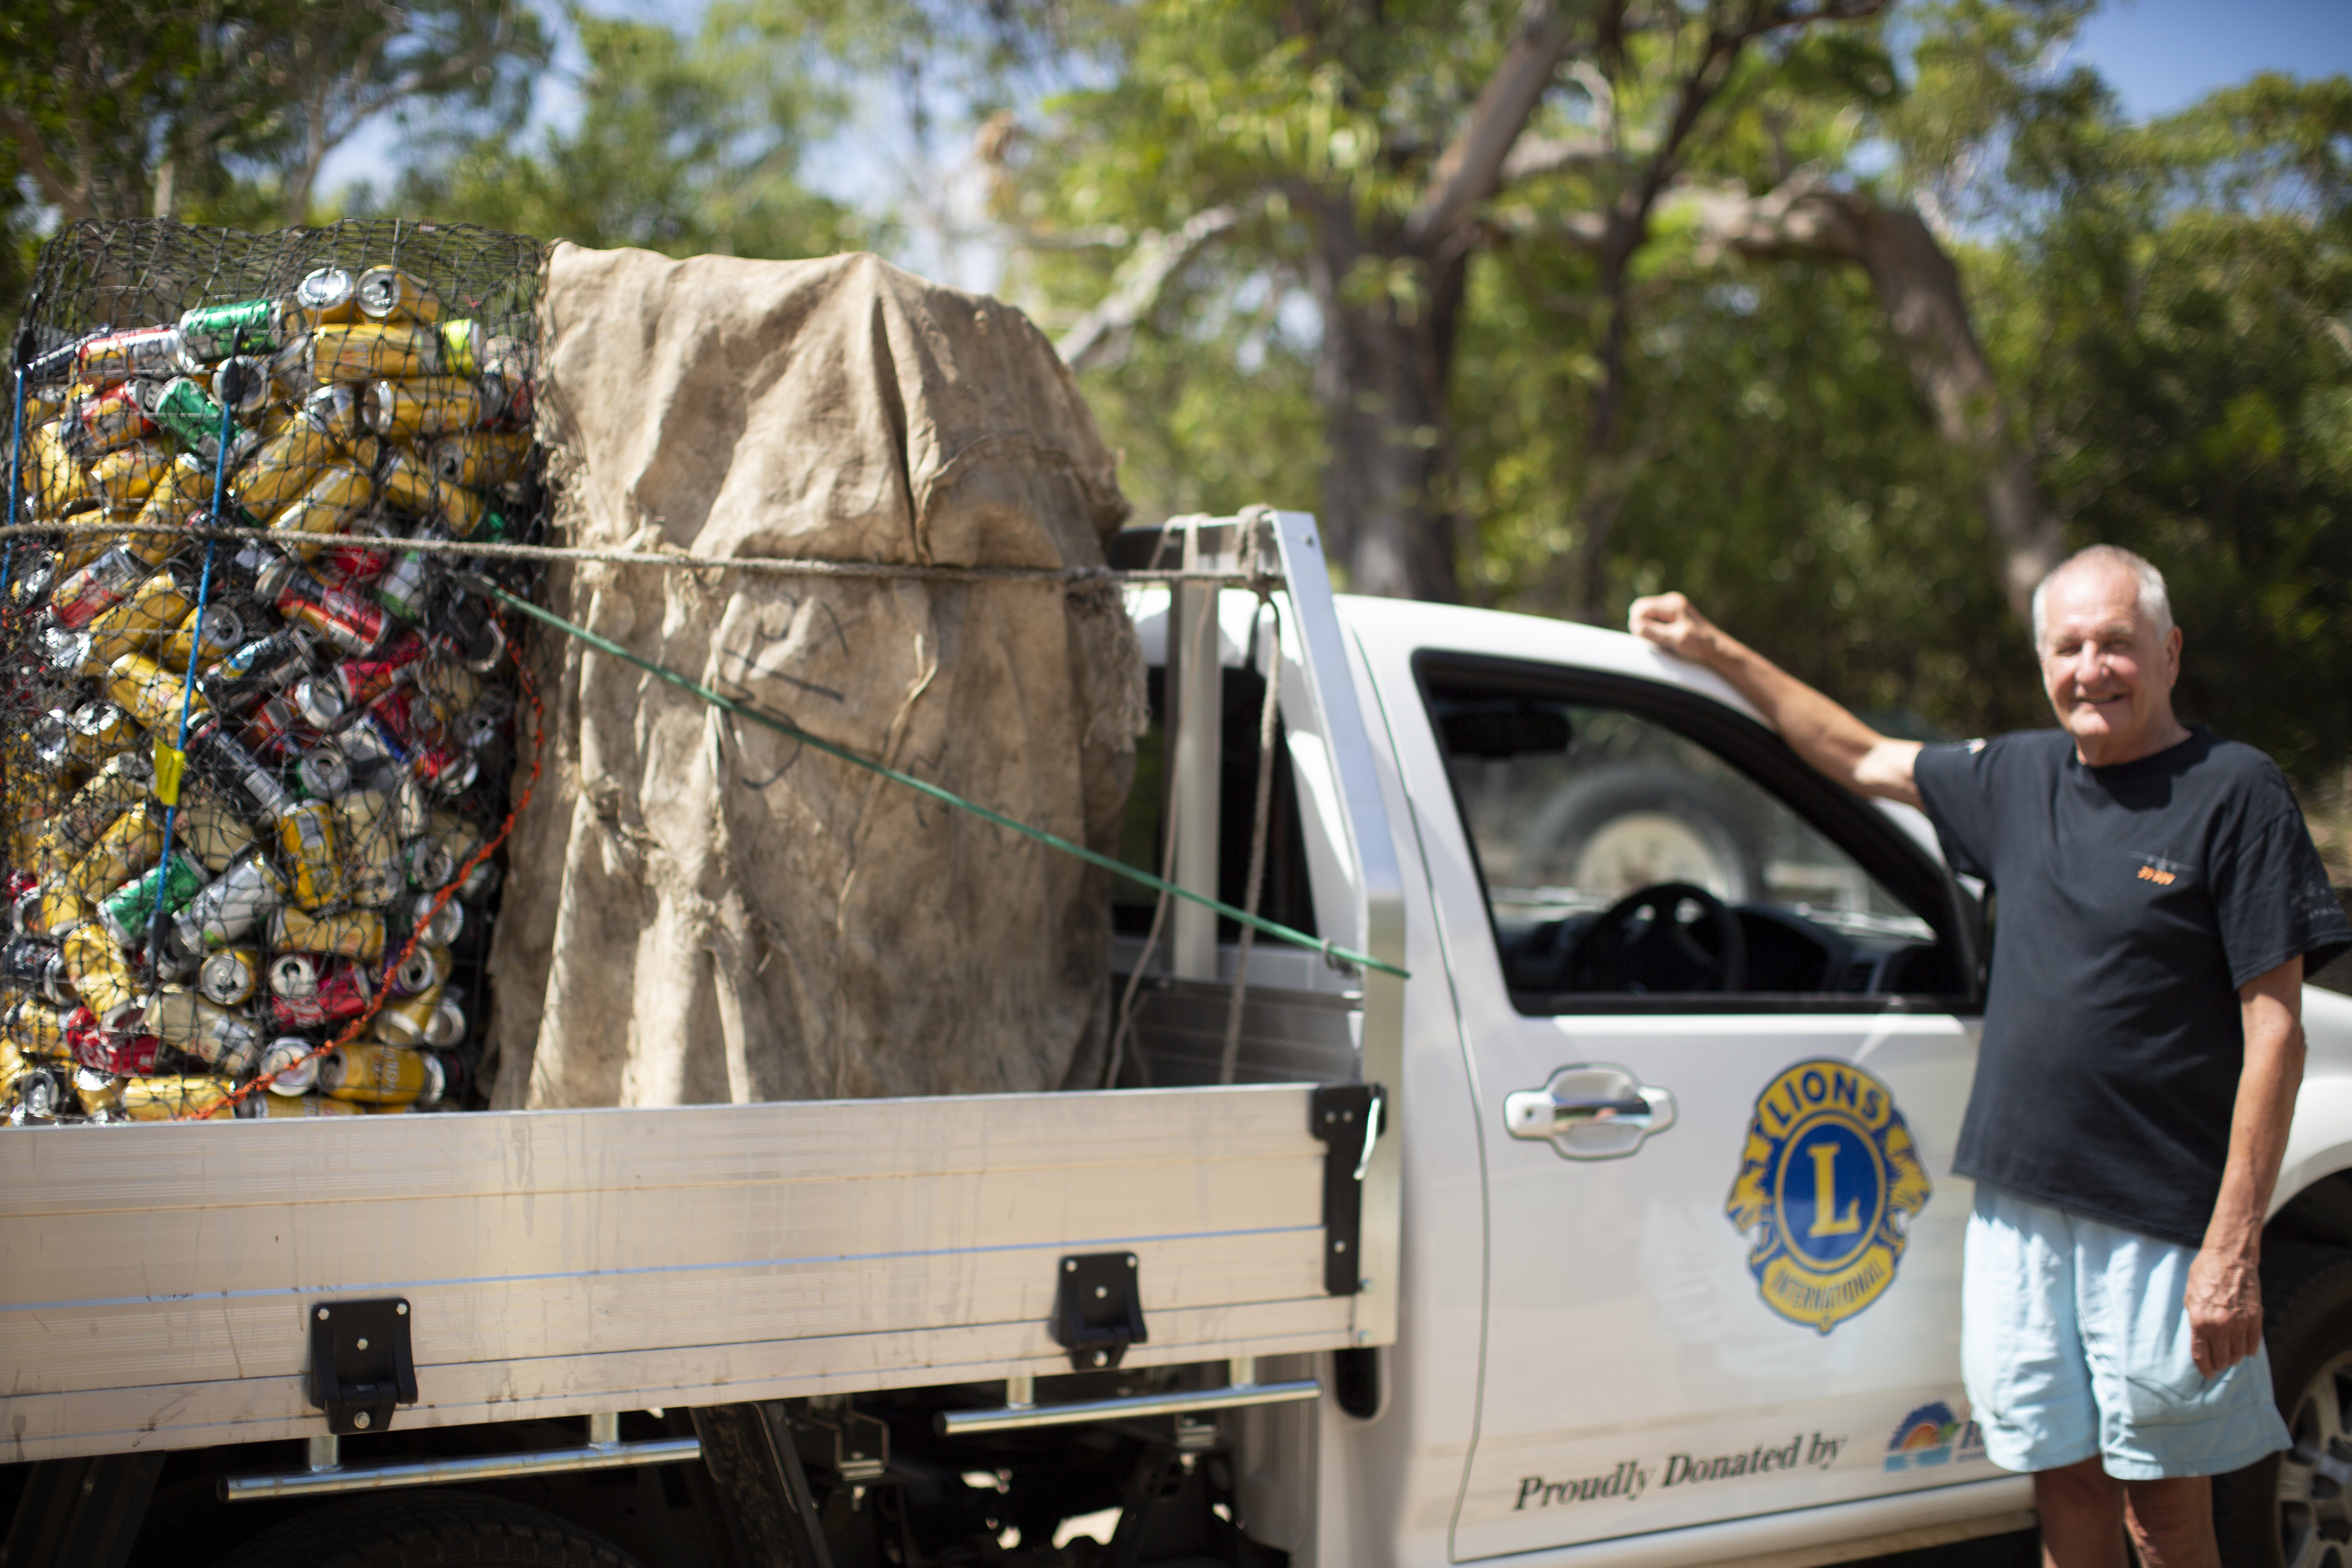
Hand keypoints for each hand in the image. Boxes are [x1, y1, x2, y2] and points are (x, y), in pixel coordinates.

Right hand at [1628, 592, 1720, 662]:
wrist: (1714, 647)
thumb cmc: (1699, 644)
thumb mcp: (1676, 639)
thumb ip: (1655, 632)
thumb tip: (1636, 625)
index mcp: (1673, 604)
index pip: (1642, 607)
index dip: (1636, 622)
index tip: (1640, 637)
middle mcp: (1671, 600)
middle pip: (1641, 607)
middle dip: (1638, 623)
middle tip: (1647, 639)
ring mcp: (1671, 605)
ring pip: (1644, 612)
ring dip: (1644, 625)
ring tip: (1656, 639)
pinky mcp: (1670, 612)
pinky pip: (1652, 616)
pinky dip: (1650, 626)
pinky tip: (1659, 636)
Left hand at [2185, 1244, 2261, 1375]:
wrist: (2229, 1258)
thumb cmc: (2204, 1275)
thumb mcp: (2190, 1298)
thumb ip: (2195, 1321)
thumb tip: (2200, 1341)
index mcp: (2199, 1321)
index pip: (2201, 1355)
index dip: (2204, 1368)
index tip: (2206, 1374)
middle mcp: (2220, 1325)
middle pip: (2221, 1359)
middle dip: (2218, 1365)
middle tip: (2218, 1364)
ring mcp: (2240, 1323)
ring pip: (2238, 1355)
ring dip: (2233, 1358)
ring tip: (2229, 1355)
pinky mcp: (2255, 1319)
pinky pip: (2253, 1345)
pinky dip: (2248, 1350)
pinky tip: (2243, 1348)